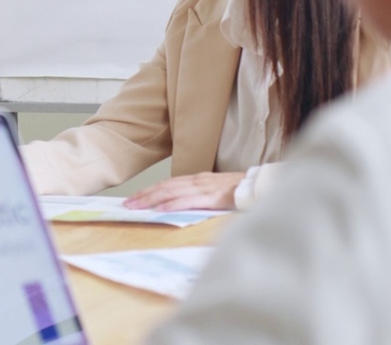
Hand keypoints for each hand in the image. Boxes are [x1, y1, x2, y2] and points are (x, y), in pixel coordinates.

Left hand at [122, 171, 244, 211]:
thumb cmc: (242, 192)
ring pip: (171, 192)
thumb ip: (202, 200)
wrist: (263, 186)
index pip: (169, 184)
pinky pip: (187, 200)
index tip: (135, 198)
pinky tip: (159, 208)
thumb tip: (185, 209)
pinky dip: (171, 204)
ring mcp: (204, 187)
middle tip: (127, 204)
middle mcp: (198, 181)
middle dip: (144, 195)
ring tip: (136, 206)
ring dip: (151, 199)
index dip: (150, 191)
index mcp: (198, 180)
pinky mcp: (212, 197)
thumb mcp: (217, 194)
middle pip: (165, 187)